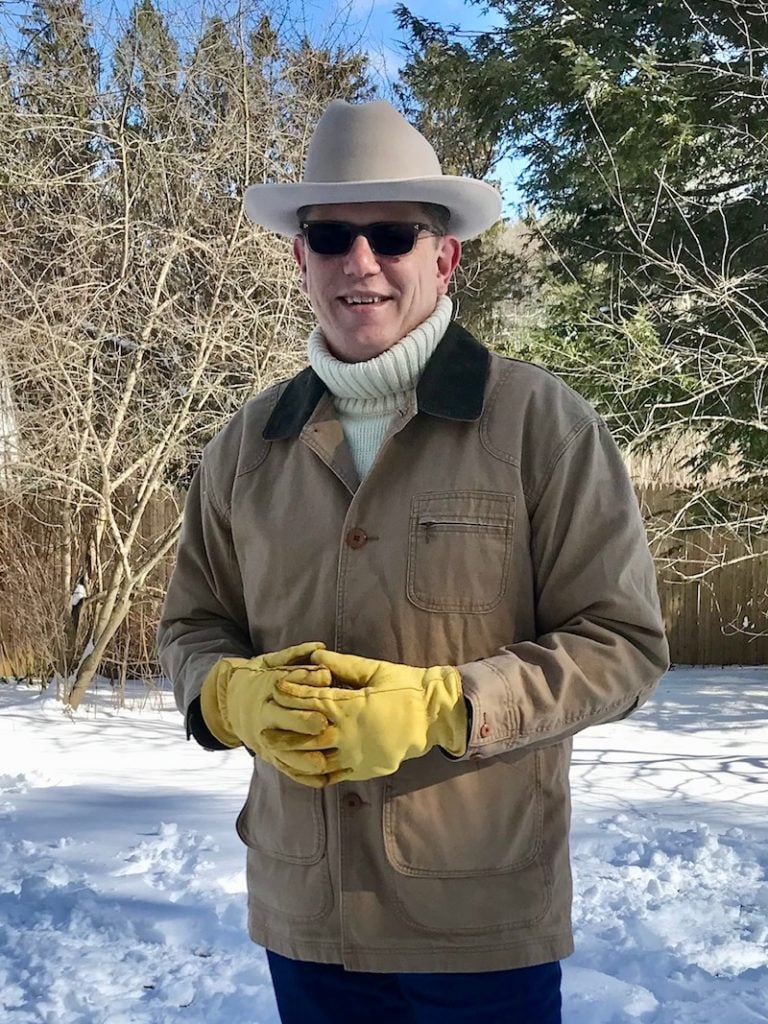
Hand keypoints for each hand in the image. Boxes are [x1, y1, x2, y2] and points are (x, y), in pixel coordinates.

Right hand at [200, 642, 339, 785]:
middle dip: (302, 722)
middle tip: (324, 725)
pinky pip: (284, 767)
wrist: (229, 701)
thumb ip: (295, 655)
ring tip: (323, 763)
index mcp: (267, 688)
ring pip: (282, 749)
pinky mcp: (269, 754)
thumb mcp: (272, 661)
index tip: (327, 680)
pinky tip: (322, 779)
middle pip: (282, 718)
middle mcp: (264, 713)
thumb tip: (320, 647)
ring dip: (302, 757)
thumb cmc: (260, 677)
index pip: (287, 685)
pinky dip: (302, 775)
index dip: (306, 682)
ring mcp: (265, 737)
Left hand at [263, 650, 467, 781]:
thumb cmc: (405, 687)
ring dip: (294, 754)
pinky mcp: (364, 769)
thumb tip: (315, 656)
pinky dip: (314, 772)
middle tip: (263, 727)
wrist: (433, 716)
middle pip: (307, 734)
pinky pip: (333, 775)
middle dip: (284, 729)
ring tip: (275, 751)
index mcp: (352, 706)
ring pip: (316, 758)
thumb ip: (343, 664)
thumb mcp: (375, 670)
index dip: (292, 693)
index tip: (276, 688)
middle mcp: (350, 733)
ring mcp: (357, 755)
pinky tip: (301, 767)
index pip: (312, 700)